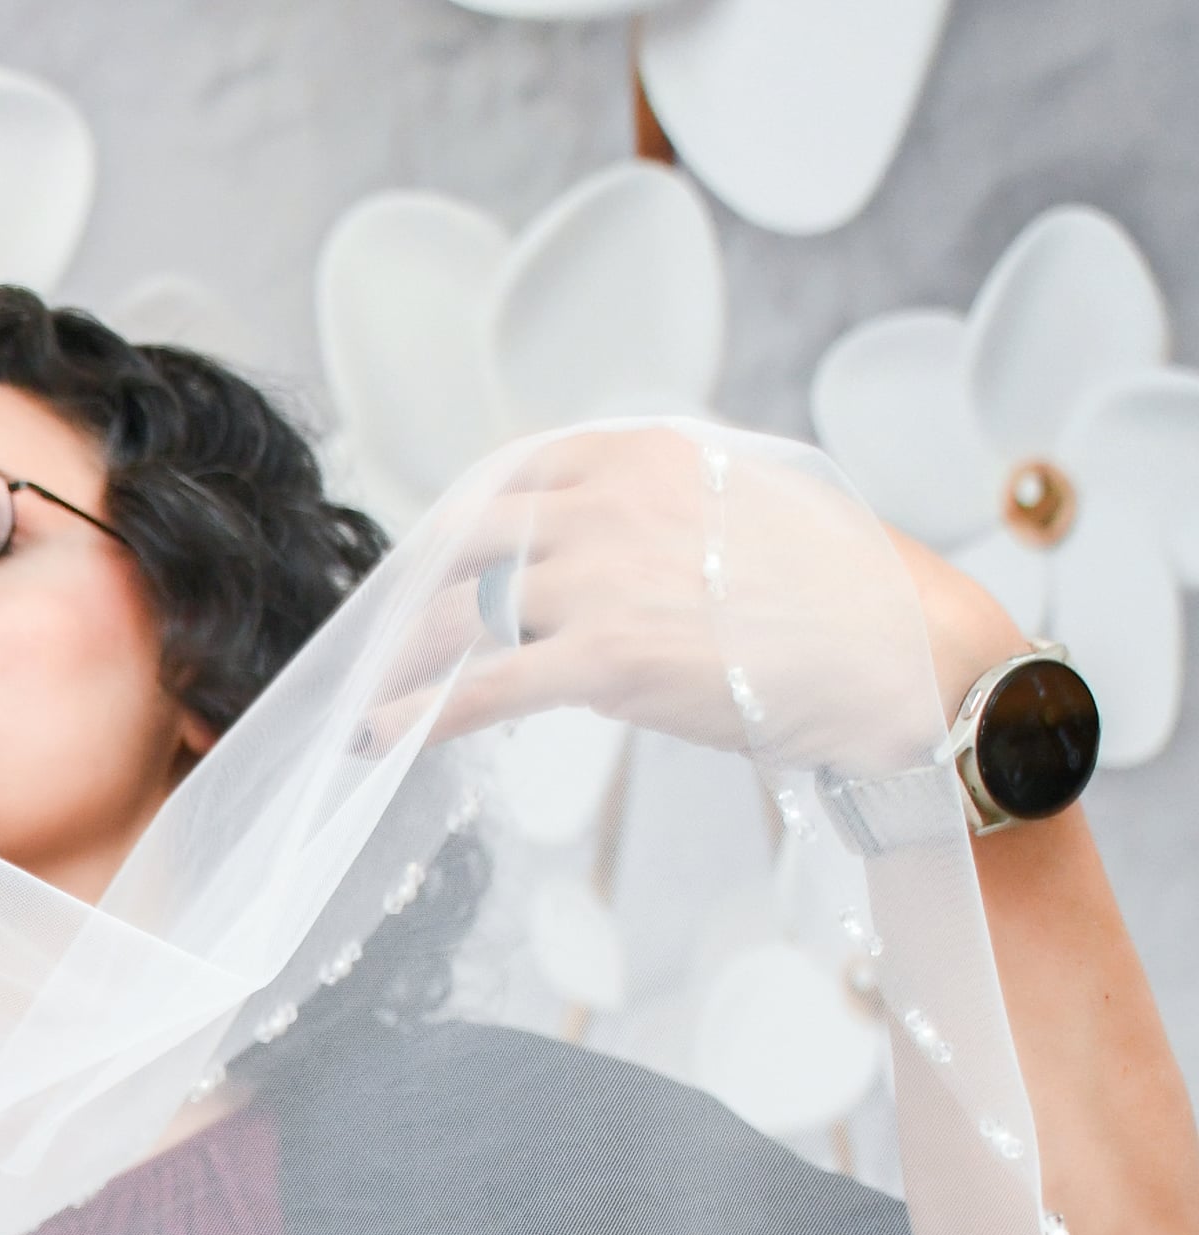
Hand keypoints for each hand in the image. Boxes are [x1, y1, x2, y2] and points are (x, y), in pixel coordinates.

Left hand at [364, 427, 957, 778]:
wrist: (906, 651)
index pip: (516, 476)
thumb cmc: (847, 592)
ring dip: (404, 663)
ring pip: (463, 618)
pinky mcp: (601, 660)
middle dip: (419, 593)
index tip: (437, 559)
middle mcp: (609, 504)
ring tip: (367, 698)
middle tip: (388, 636)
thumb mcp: (750, 503)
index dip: (463, 524)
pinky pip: (479, 687)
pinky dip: (414, 715)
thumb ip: (670, 508)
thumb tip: (615, 541)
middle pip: (471, 545)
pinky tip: (374, 739)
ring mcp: (600, 580)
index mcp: (646, 455)